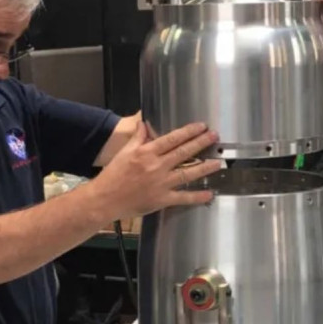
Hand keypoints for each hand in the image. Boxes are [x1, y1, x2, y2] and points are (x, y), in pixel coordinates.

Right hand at [91, 121, 221, 218]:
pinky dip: (197, 197)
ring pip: (188, 174)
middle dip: (201, 143)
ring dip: (204, 167)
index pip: (172, 138)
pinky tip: (209, 194)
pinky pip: (183, 198)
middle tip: (215, 136)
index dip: (189, 131)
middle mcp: (156, 166)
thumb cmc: (113, 175)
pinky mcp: (162, 200)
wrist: (104, 199)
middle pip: (184, 152)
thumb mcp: (124, 152)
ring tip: (217, 163)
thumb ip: (138, 138)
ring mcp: (161, 184)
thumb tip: (143, 123)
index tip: (201, 126)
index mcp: (147, 153)